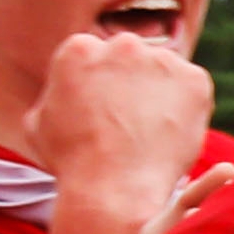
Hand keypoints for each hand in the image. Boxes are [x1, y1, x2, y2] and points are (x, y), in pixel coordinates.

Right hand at [31, 28, 217, 223]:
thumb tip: (64, 88)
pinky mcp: (194, 79)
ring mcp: (162, 60)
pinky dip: (186, 106)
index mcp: (79, 48)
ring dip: (159, 92)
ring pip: (163, 70)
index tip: (104, 108)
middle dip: (130, 82)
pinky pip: (192, 87)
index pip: (95, 56)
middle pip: (131, 57)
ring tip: (150, 131)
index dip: (100, 84)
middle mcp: (122, 45)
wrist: (113, 187)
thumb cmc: (71, 160)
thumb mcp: (38, 123)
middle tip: (130, 119)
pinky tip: (170, 132)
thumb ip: (54, 94)